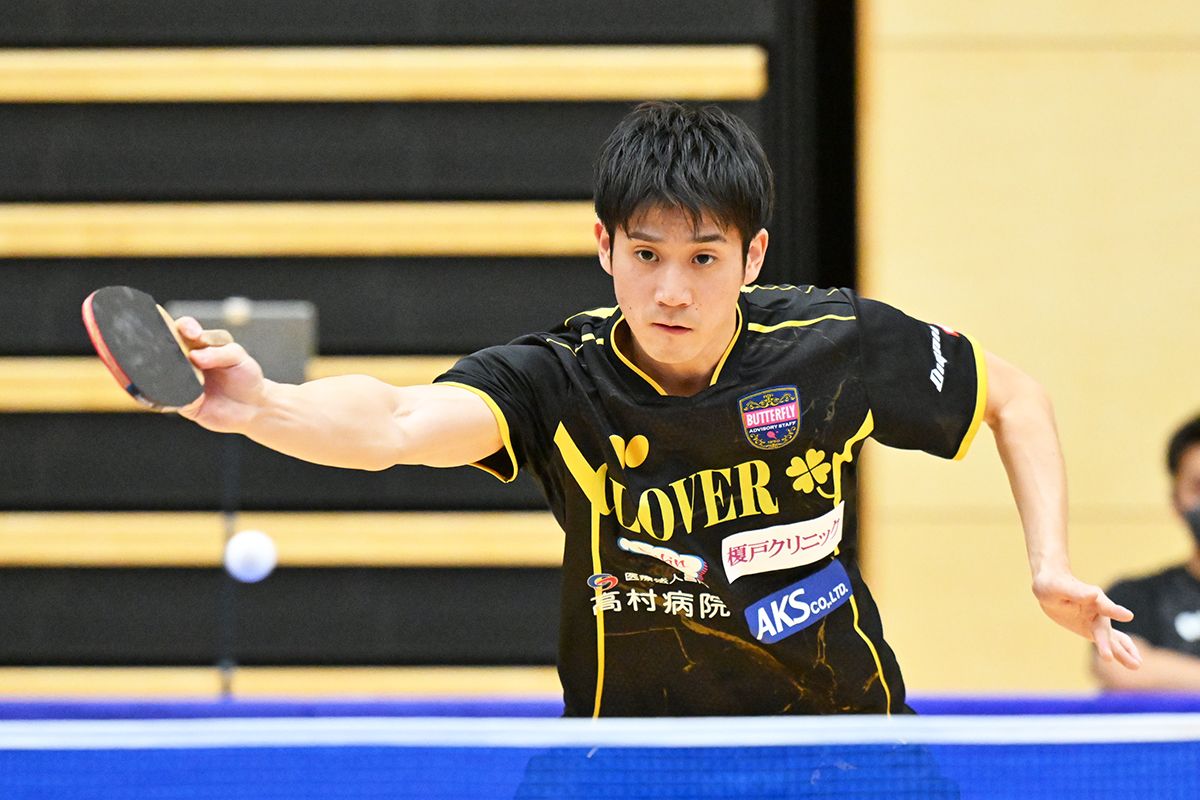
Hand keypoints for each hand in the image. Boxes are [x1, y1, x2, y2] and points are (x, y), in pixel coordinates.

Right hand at [174, 316, 268, 432]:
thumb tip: (193, 355)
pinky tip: (188, 394)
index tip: (193, 334)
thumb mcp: (238, 358)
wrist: (251, 407)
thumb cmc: (245, 376)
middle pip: (167, 346)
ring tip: (194, 378)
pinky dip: (175, 394)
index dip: (185, 327)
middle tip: (189, 356)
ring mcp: (179, 378)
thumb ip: (219, 353)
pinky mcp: (179, 400)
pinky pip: (170, 396)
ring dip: (173, 371)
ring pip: (165, 371)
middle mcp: (184, 358)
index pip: (184, 327)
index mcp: (198, 342)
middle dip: (171, 346)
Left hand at [1033, 570, 1141, 668]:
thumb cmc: (1052, 585)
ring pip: (1112, 639)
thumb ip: (1075, 592)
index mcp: (1092, 597)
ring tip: (1136, 666)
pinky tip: (1133, 663)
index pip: (1104, 606)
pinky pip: (1109, 642)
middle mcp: (1100, 610)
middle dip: (1109, 644)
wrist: (1051, 587)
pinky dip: (1120, 652)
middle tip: (1113, 658)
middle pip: (1105, 629)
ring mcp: (1098, 622)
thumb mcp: (1057, 588)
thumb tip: (1093, 595)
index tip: (1128, 616)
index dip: (1115, 611)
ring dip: (1123, 652)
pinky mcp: (1093, 630)